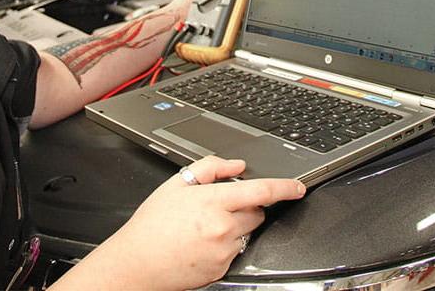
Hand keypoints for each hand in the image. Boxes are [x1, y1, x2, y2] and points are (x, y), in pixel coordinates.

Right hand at [95, 156, 305, 290]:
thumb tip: (237, 166)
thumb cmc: (152, 223)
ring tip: (204, 227)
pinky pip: (235, 252)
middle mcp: (223, 227)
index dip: (284, 188)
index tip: (297, 187)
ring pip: (247, 233)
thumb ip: (210, 168)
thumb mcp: (177, 184)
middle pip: (256, 213)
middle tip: (218, 206)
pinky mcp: (222, 269)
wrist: (137, 261)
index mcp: (213, 202)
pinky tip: (202, 243)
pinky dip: (225, 245)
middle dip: (246, 206)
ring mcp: (224, 251)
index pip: (260, 192)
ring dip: (236, 226)